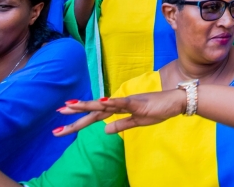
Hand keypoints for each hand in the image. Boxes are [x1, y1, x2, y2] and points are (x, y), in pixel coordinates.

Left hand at [55, 89, 186, 135]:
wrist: (175, 102)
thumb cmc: (158, 110)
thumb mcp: (137, 122)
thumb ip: (121, 125)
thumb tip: (104, 130)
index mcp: (119, 109)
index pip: (95, 115)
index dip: (79, 120)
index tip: (62, 125)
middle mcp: (120, 103)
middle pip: (95, 109)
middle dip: (76, 112)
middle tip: (58, 112)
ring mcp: (128, 102)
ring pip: (104, 104)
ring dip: (88, 104)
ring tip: (71, 105)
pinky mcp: (138, 103)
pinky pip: (123, 103)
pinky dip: (112, 102)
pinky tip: (102, 102)